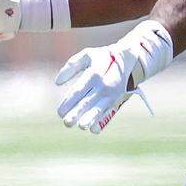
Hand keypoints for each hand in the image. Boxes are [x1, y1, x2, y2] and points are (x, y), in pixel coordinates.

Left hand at [54, 21, 170, 133]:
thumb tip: (57, 82)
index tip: (59, 112)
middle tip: (66, 122)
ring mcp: (111, 94)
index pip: (79, 89)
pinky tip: (93, 130)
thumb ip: (71, 66)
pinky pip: (108, 112)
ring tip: (81, 126)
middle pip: (88, 101)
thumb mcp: (86, 55)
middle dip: (77, 113)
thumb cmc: (102, 58)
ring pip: (99, 108)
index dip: (69, 101)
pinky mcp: (116, 100)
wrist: (128, 60)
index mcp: (94, 73)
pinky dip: (101, 120)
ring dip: (90, 118)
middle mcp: (104, 85)